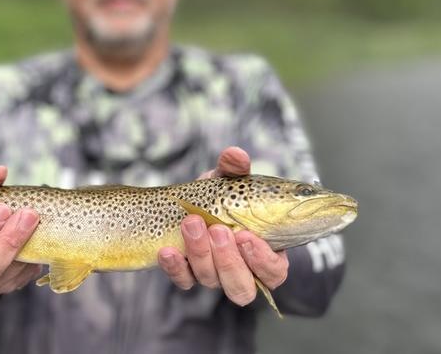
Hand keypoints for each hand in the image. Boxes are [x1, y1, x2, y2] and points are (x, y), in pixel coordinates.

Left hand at [157, 147, 288, 305]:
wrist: (188, 202)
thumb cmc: (219, 195)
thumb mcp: (227, 180)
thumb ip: (234, 169)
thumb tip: (235, 155)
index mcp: (263, 252)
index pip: (273, 271)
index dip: (262, 260)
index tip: (245, 235)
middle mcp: (240, 270)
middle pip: (241, 286)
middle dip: (228, 259)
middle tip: (218, 229)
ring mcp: (213, 275)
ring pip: (212, 281)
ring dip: (201, 254)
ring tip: (192, 223)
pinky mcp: (188, 274)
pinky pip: (183, 279)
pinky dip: (175, 266)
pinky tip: (167, 250)